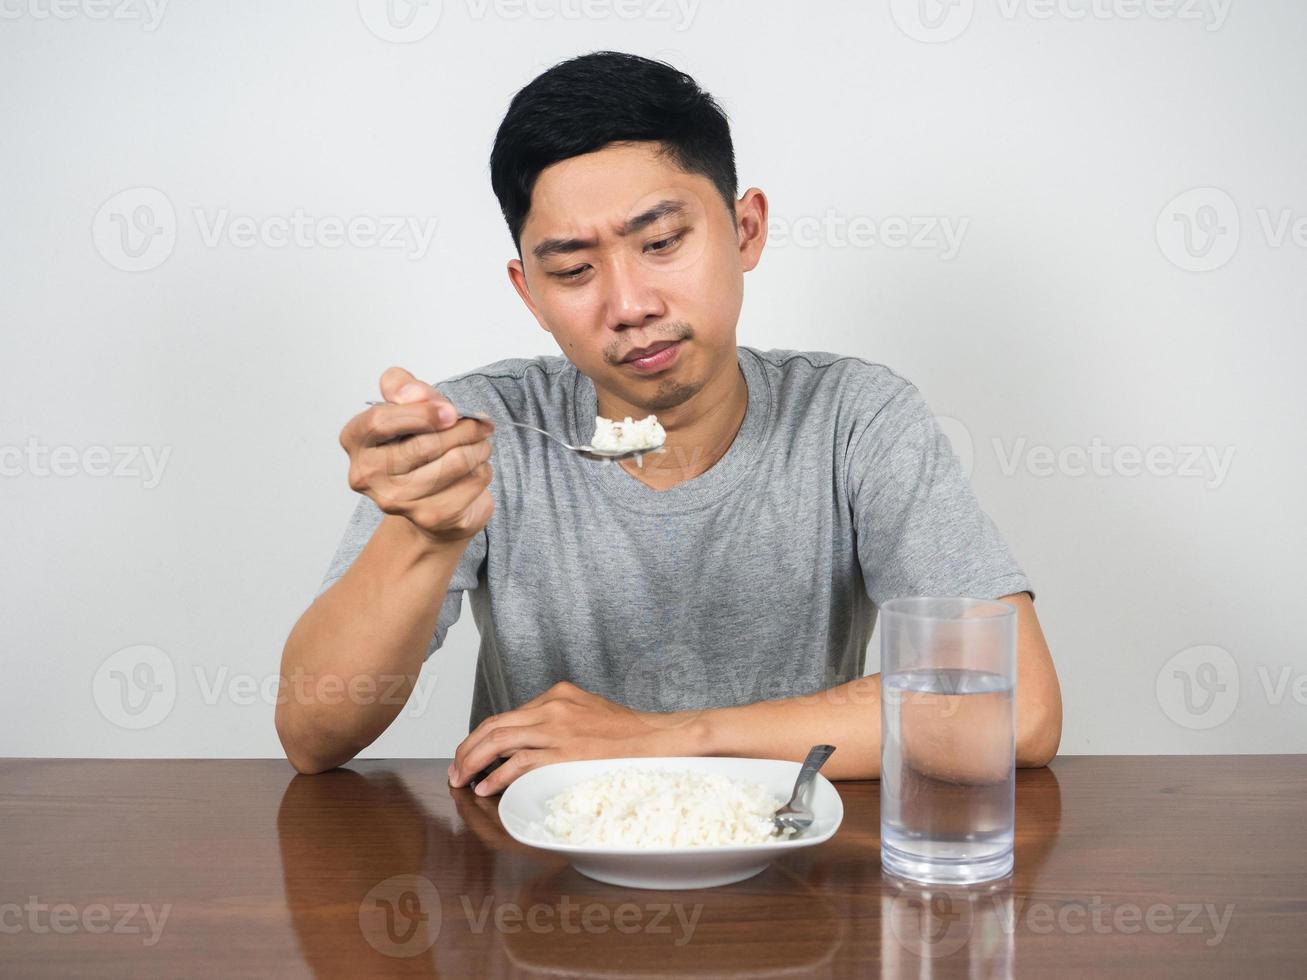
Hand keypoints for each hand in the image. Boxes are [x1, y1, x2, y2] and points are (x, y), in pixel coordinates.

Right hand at [339, 366, 495, 545]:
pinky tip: (477, 468)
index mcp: (355, 439)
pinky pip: (471, 483)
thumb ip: (404, 387)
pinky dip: (482, 470)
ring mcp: (396, 501)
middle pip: (425, 445)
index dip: (422, 412)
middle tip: (481, 424)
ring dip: (478, 448)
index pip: (381, 421)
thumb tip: (416, 395)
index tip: (451, 411)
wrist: (427, 497)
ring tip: (482, 443)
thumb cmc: (415, 443)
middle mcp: (367, 474)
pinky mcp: (429, 517)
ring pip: (454, 463)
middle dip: (463, 429)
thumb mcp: (406, 403)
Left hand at [447, 682, 696, 795]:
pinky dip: (497, 777)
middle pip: (495, 726)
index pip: (507, 715)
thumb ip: (558, 721)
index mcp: (557, 694)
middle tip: (456, 769)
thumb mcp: (587, 712)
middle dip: (468, 749)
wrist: (657, 738)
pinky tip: (486, 788)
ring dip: (474, 762)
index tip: (470, 753)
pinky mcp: (565, 751)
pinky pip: (520, 763)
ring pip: (500, 741)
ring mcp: (558, 728)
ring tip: (462, 779)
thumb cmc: (627, 733)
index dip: (482, 736)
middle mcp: (552, 707)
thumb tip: (528, 745)